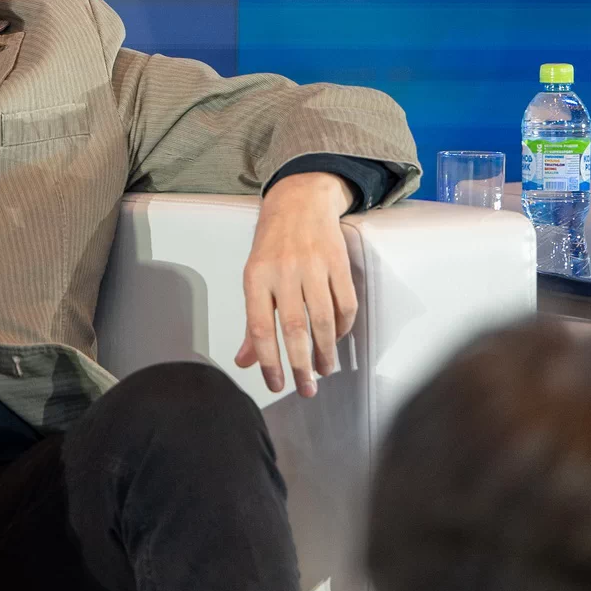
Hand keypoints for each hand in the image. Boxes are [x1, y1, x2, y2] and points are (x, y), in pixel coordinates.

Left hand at [234, 171, 357, 397]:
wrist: (299, 200)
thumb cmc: (272, 244)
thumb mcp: (254, 277)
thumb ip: (253, 320)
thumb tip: (245, 361)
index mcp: (256, 277)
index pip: (260, 327)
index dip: (268, 361)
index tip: (275, 385)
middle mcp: (283, 271)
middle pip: (294, 328)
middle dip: (300, 365)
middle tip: (306, 390)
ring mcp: (313, 266)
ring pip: (322, 319)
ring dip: (325, 352)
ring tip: (324, 371)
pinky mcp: (338, 262)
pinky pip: (345, 304)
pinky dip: (342, 328)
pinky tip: (336, 340)